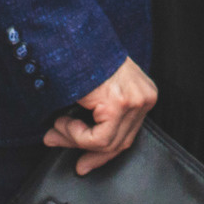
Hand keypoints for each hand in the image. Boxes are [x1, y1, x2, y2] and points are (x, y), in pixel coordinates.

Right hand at [44, 58, 156, 172]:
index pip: (128, 135)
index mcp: (143, 93)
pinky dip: (76, 135)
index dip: (103, 154)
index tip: (84, 164)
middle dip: (87, 152)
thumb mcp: (97, 91)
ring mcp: (135, 101)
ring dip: (74, 139)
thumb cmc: (83, 59)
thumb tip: (73, 146)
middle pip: (120, 142)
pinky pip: (98, 138)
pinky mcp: (120, 105)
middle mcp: (145, 98)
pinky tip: (65, 121)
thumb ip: (95, 119)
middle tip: (58, 145)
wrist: (73, 39)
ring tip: (58, 126)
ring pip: (107, 143)